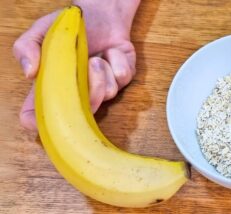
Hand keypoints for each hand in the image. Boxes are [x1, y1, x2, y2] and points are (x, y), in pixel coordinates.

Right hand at [13, 0, 140, 130]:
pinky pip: (123, 77)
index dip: (38, 122)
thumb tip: (30, 72)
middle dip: (90, 89)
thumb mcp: (41, 32)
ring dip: (103, 70)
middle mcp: (78, 95)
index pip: (38, 117)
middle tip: (90, 62)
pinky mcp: (123, 79)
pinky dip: (117, 59)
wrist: (98, 15)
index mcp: (53, 89)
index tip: (47, 116)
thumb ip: (26, 48)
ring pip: (107, 93)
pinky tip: (111, 52)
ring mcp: (102, 89)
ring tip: (98, 57)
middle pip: (83, 113)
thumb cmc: (67, 29)